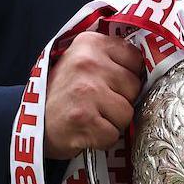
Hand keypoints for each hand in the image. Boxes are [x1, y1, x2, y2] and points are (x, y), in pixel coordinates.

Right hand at [44, 32, 143, 159]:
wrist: (32, 123)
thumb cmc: (63, 94)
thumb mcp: (82, 61)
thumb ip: (111, 58)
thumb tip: (152, 64)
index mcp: (91, 43)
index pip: (135, 59)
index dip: (127, 77)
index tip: (110, 84)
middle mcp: (88, 62)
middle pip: (134, 88)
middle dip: (120, 101)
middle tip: (96, 104)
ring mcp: (86, 91)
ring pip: (126, 113)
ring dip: (112, 122)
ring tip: (90, 117)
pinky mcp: (84, 119)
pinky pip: (113, 135)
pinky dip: (101, 139)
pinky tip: (85, 131)